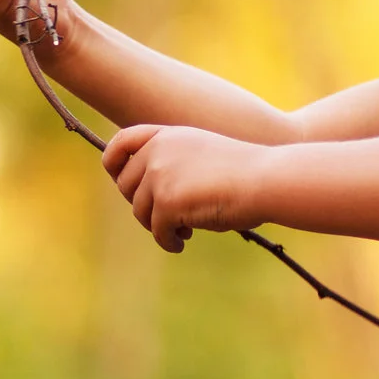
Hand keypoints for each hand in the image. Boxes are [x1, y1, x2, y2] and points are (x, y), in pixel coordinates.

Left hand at [101, 123, 271, 252]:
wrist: (266, 180)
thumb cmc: (245, 171)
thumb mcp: (201, 154)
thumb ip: (172, 163)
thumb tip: (146, 197)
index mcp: (167, 135)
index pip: (121, 142)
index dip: (113, 163)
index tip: (119, 180)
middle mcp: (158, 151)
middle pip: (126, 185)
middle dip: (142, 205)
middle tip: (165, 218)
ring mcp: (160, 175)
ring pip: (140, 211)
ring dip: (158, 226)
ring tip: (181, 232)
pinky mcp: (167, 202)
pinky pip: (157, 230)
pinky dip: (168, 241)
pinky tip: (182, 243)